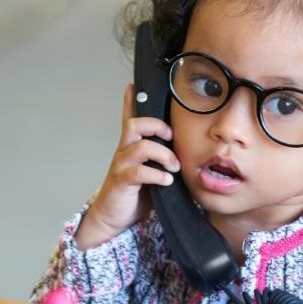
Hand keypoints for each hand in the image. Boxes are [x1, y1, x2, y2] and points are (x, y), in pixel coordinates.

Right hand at [75, 84, 179, 249]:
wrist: (114, 218)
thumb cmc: (136, 194)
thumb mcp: (152, 173)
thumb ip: (163, 161)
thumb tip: (188, 153)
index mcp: (131, 147)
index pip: (130, 119)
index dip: (130, 101)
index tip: (132, 85)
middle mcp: (124, 151)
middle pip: (135, 124)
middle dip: (157, 126)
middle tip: (172, 137)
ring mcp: (121, 165)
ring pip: (140, 146)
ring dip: (163, 154)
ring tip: (174, 167)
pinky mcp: (121, 181)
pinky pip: (139, 171)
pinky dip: (157, 175)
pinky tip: (166, 181)